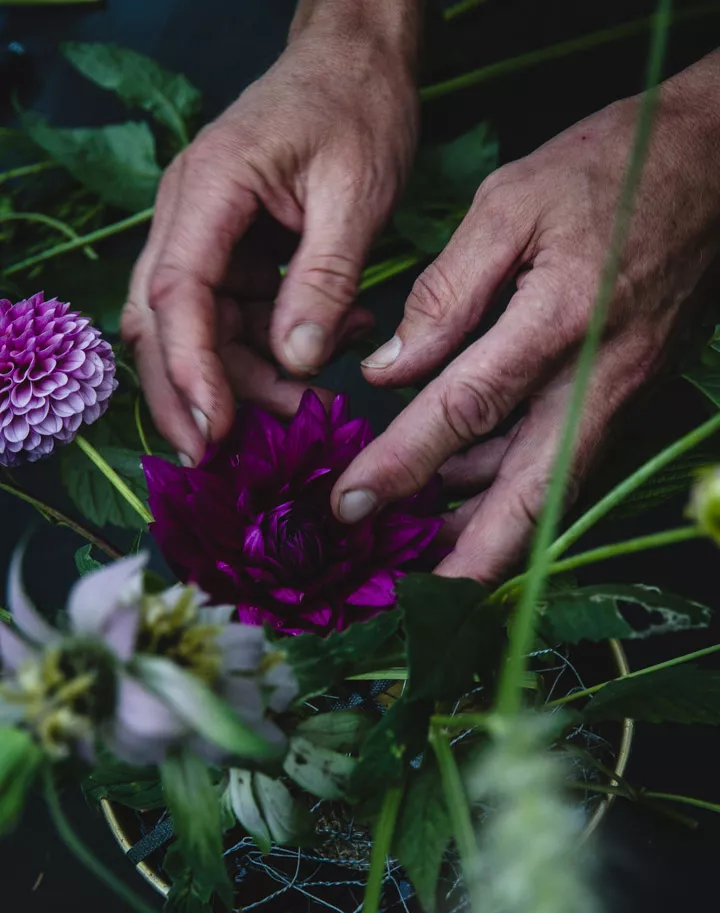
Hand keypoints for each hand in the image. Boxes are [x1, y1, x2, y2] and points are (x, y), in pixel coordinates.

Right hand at [122, 3, 418, 463]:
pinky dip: (267, 354)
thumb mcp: (356, 194)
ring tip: (307, 403)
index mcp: (209, 190)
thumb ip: (325, 279)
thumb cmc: (357, 109)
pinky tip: (320, 359)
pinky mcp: (231, 254)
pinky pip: (232, 321)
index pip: (176, 294)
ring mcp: (205, 237)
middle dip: (185, 394)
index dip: (190, 370)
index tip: (214, 431)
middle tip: (221, 457)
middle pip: (159, 322)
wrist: (356, 63)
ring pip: (195, 332)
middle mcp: (189, 217)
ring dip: (240, 381)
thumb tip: (297, 360)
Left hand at [332, 54, 719, 583]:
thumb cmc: (610, 170)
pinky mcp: (621, 398)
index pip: (467, 410)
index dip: (404, 463)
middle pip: (529, 495)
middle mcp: (596, 382)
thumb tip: (391, 369)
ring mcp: (616, 397)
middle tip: (412, 599)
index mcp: (561, 323)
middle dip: (469, 556)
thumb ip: (447, 291)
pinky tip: (460, 488)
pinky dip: (508, 484)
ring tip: (418, 549)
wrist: (714, 167)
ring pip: (545, 489)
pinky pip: (559, 459)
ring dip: (485, 528)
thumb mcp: (512, 202)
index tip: (351, 502)